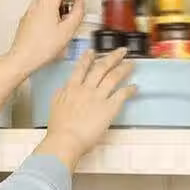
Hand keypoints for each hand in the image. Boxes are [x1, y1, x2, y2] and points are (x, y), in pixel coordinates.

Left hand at [7, 0, 86, 75]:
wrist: (22, 58)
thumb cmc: (42, 47)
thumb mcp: (68, 30)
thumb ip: (77, 13)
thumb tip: (80, 3)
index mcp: (48, 2)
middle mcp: (37, 2)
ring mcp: (31, 10)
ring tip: (73, 8)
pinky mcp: (29, 18)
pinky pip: (43, 6)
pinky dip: (54, 6)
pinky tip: (60, 17)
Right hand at [35, 48, 136, 170]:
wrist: (66, 139)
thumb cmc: (58, 126)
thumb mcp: (55, 104)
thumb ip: (62, 93)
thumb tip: (65, 87)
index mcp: (72, 87)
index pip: (81, 68)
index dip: (88, 58)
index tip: (93, 51)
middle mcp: (86, 88)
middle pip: (101, 68)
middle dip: (112, 57)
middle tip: (121, 51)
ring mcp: (99, 97)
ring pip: (113, 77)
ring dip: (124, 68)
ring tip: (131, 64)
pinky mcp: (110, 108)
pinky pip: (122, 95)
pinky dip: (129, 89)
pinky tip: (134, 87)